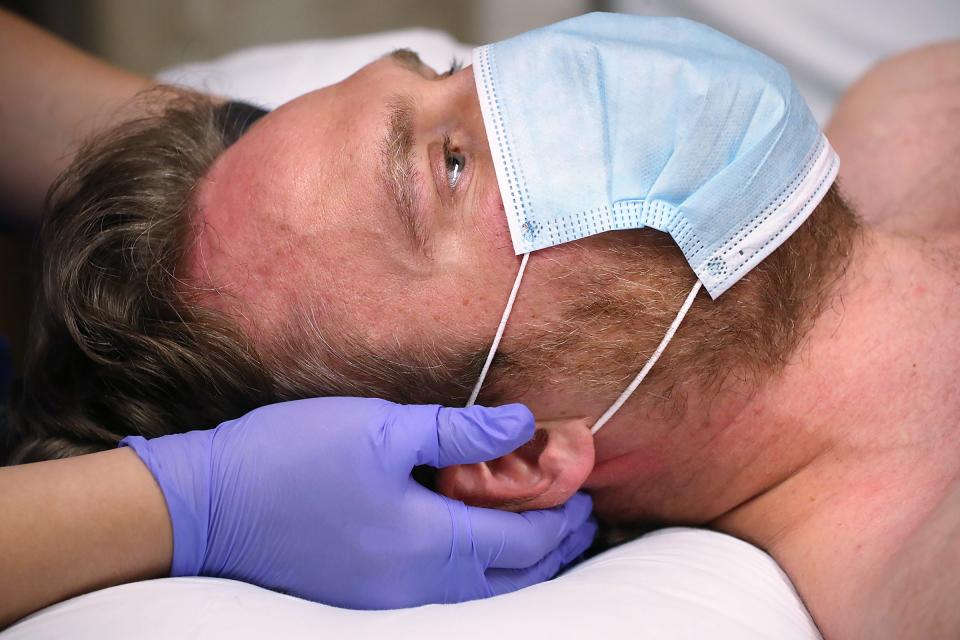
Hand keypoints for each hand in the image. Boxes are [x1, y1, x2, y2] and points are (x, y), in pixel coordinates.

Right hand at [121, 398, 595, 608]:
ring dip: (520, 565)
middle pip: (511, 576)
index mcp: (429, 540)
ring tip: (541, 536)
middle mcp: (417, 583)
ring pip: (481, 592)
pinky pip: (445, 595)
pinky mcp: (363, 598)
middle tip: (577, 518)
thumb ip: (459, 431)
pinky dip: (479, 573)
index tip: (584, 492)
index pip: (523, 540)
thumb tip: (522, 424)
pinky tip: (477, 547)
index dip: (562, 518)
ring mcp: (388, 599)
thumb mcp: (381, 427)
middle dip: (553, 547)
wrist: (210, 506)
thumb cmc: (293, 455)